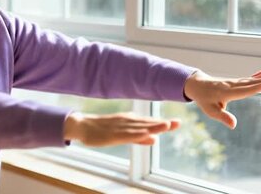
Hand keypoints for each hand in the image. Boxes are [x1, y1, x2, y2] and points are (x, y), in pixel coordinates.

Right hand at [63, 112, 179, 146]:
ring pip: (139, 127)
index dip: (163, 123)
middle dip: (162, 123)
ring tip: (167, 125)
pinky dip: (137, 134)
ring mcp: (120, 127)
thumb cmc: (101, 130)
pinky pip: (126, 134)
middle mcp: (127, 121)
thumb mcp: (122, 135)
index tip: (177, 123)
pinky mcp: (112, 134)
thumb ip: (138, 138)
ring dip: (152, 125)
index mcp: (130, 121)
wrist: (82, 125)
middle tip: (178, 123)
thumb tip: (154, 139)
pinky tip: (146, 134)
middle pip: (147, 123)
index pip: (149, 122)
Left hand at [183, 69, 260, 128]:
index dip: (254, 87)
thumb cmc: (204, 99)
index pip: (242, 90)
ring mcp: (232, 82)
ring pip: (247, 80)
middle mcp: (229, 86)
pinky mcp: (233, 82)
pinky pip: (245, 79)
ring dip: (259, 78)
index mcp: (225, 93)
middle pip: (247, 83)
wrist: (196, 85)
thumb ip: (223, 117)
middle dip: (260, 81)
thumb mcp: (210, 111)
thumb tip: (234, 125)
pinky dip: (255, 76)